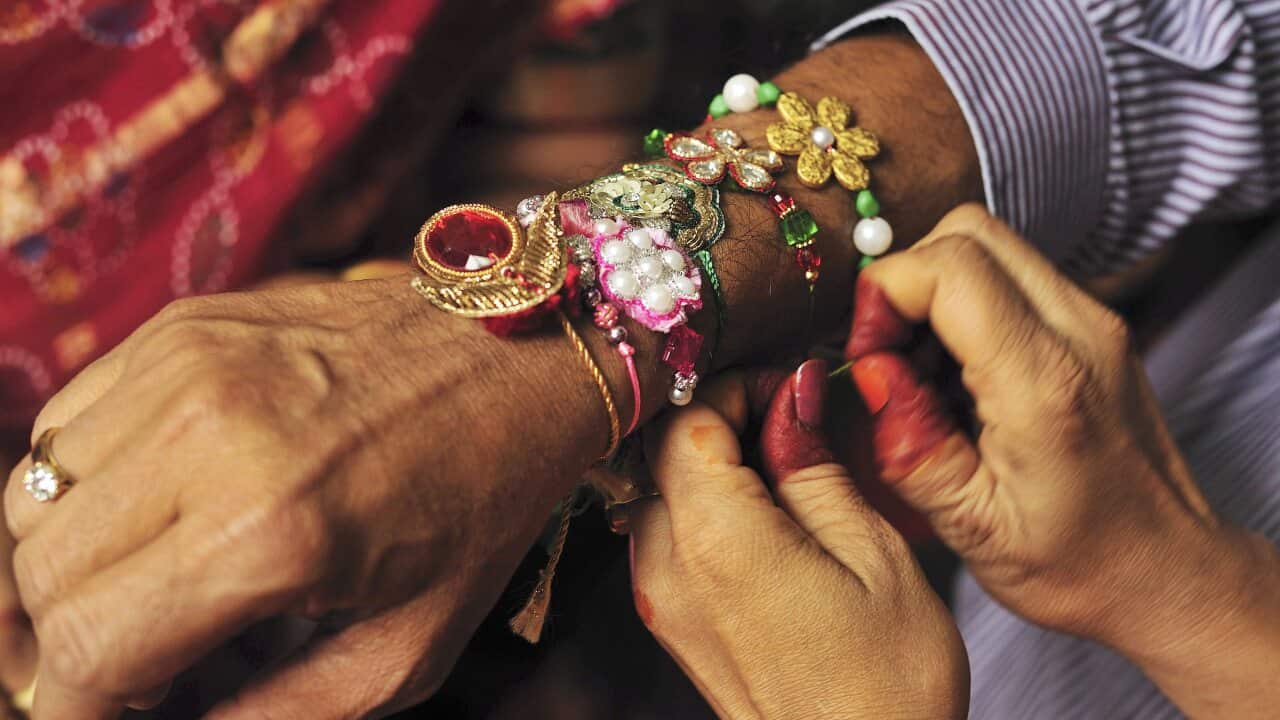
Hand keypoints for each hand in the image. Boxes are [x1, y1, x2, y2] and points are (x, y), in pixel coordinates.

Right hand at [4, 277, 607, 718]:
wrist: (515, 355)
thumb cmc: (477, 504)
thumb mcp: (406, 651)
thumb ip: (278, 715)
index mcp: (272, 533)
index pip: (88, 647)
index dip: (78, 705)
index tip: (112, 710)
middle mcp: (209, 438)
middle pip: (41, 573)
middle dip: (71, 639)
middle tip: (140, 653)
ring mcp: (186, 366)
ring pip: (33, 493)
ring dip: (72, 560)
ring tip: (150, 578)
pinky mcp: (184, 326)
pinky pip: (69, 422)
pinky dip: (87, 480)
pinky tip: (158, 502)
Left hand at [627, 363, 967, 719]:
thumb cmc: (888, 680)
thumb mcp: (872, 552)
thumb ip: (814, 465)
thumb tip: (790, 394)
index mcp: (718, 539)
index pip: (689, 420)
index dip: (737, 387)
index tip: (789, 388)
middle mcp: (669, 567)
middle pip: (663, 452)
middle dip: (722, 419)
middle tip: (792, 419)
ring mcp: (663, 600)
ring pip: (661, 491)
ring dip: (710, 464)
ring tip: (784, 468)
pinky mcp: (673, 624)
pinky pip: (667, 537)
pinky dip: (704, 507)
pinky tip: (764, 517)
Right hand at [844, 204, 1279, 715]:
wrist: (1168, 573)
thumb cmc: (1079, 565)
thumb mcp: (972, 527)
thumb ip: (910, 442)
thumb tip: (867, 369)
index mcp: (1045, 383)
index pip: (949, 267)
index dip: (884, 295)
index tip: (865, 355)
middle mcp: (1080, 332)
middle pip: (968, 232)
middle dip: (905, 279)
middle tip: (885, 353)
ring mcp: (1094, 322)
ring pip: (989, 244)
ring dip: (934, 292)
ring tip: (920, 373)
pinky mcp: (1093, 327)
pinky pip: (1012, 276)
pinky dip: (964, 306)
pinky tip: (955, 378)